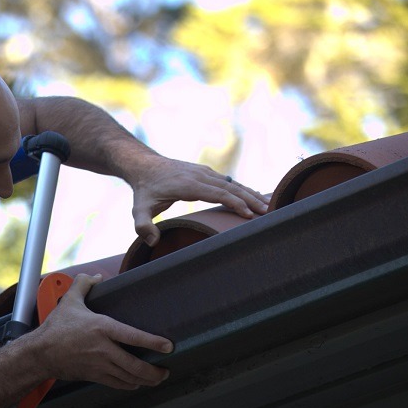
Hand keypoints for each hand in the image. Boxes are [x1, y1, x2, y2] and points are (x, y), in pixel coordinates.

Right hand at [31, 274, 172, 389]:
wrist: (40, 354)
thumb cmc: (55, 328)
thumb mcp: (69, 301)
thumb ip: (84, 285)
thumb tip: (98, 277)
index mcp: (101, 328)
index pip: (133, 336)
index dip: (153, 342)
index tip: (168, 346)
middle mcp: (103, 349)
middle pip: (135, 365)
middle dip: (154, 371)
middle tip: (165, 370)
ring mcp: (99, 365)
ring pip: (128, 377)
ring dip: (145, 380)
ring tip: (157, 378)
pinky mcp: (93, 376)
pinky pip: (116, 383)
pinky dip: (129, 385)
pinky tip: (135, 384)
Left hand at [127, 154, 268, 245]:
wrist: (145, 166)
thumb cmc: (144, 191)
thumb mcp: (138, 209)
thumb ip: (142, 226)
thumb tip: (152, 241)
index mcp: (189, 184)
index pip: (218, 193)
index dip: (235, 203)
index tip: (249, 214)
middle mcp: (200, 175)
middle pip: (231, 187)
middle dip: (250, 199)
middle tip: (267, 212)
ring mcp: (205, 173)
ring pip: (232, 183)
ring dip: (250, 193)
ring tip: (268, 205)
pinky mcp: (206, 173)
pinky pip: (228, 181)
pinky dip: (243, 189)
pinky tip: (255, 196)